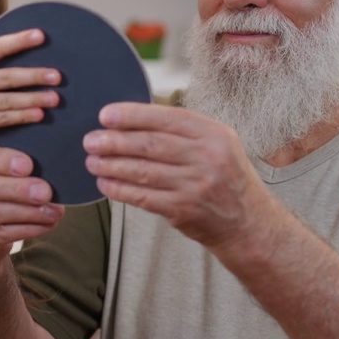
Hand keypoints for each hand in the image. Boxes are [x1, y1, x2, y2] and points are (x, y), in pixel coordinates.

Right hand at [0, 8, 60, 141]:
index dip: (18, 41)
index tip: (41, 35)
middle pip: (5, 77)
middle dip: (34, 76)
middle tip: (58, 75)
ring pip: (6, 101)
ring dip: (33, 99)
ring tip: (55, 97)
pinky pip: (1, 119)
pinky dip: (21, 117)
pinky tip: (38, 114)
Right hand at [0, 136, 63, 264]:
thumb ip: (1, 158)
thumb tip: (41, 152)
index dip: (0, 160)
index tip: (28, 164)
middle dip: (17, 190)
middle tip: (45, 191)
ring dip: (28, 212)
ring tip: (53, 210)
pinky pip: (0, 234)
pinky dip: (27, 229)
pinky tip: (46, 223)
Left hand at [82, 102, 271, 249]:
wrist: (247, 222)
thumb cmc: (225, 177)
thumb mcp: (217, 144)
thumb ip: (183, 131)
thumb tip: (132, 118)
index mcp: (214, 134)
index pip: (166, 118)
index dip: (132, 115)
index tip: (105, 115)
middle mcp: (207, 158)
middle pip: (150, 145)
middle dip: (114, 142)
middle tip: (90, 140)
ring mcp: (195, 185)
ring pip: (142, 171)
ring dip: (111, 166)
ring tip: (91, 161)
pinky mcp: (183, 209)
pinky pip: (143, 196)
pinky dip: (119, 189)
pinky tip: (105, 183)